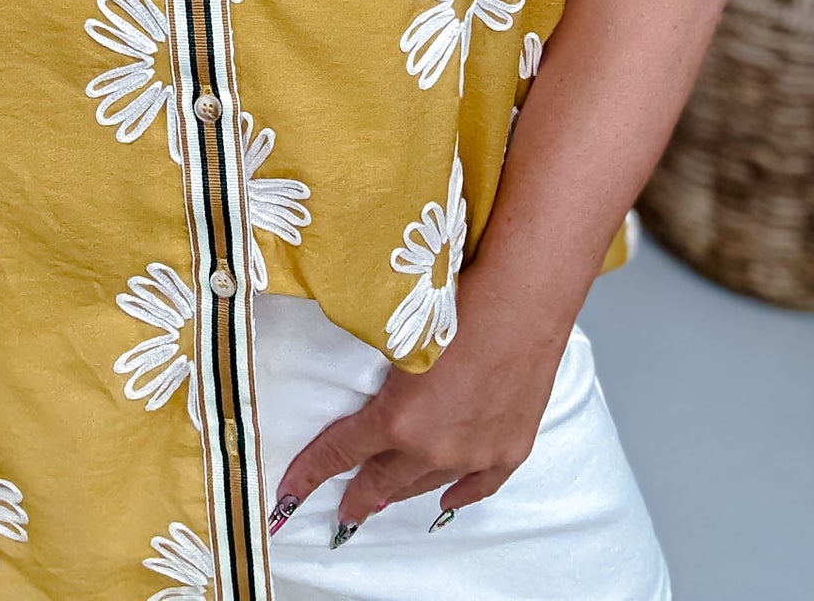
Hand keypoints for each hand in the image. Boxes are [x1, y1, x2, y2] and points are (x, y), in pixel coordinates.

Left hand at [269, 271, 569, 542]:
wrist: (523, 302)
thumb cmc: (460, 302)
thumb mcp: (400, 342)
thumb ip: (381, 379)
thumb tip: (366, 392)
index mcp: (397, 419)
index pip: (341, 452)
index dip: (311, 474)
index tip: (289, 494)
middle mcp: (433, 447)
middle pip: (383, 480)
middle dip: (358, 496)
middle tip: (343, 511)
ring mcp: (474, 454)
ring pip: (427, 484)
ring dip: (402, 491)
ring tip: (384, 500)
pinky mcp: (509, 450)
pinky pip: (479, 486)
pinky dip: (460, 494)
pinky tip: (447, 499)